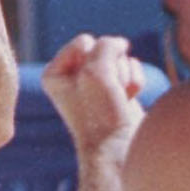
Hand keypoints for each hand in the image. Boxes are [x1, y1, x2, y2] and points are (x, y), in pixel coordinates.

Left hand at [42, 34, 145, 152]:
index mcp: (55, 72)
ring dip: (124, 77)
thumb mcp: (96, 71)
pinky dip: (134, 83)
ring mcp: (97, 82)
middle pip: (104, 48)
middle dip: (112, 68)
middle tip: (106, 96)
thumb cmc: (100, 114)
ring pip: (120, 57)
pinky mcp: (117, 88)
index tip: (91, 90)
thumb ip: (108, 45)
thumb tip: (122, 45)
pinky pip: (132, 67)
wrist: (120, 148)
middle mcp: (73, 76)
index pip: (86, 42)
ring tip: (117, 100)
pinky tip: (127, 100)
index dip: (95, 63)